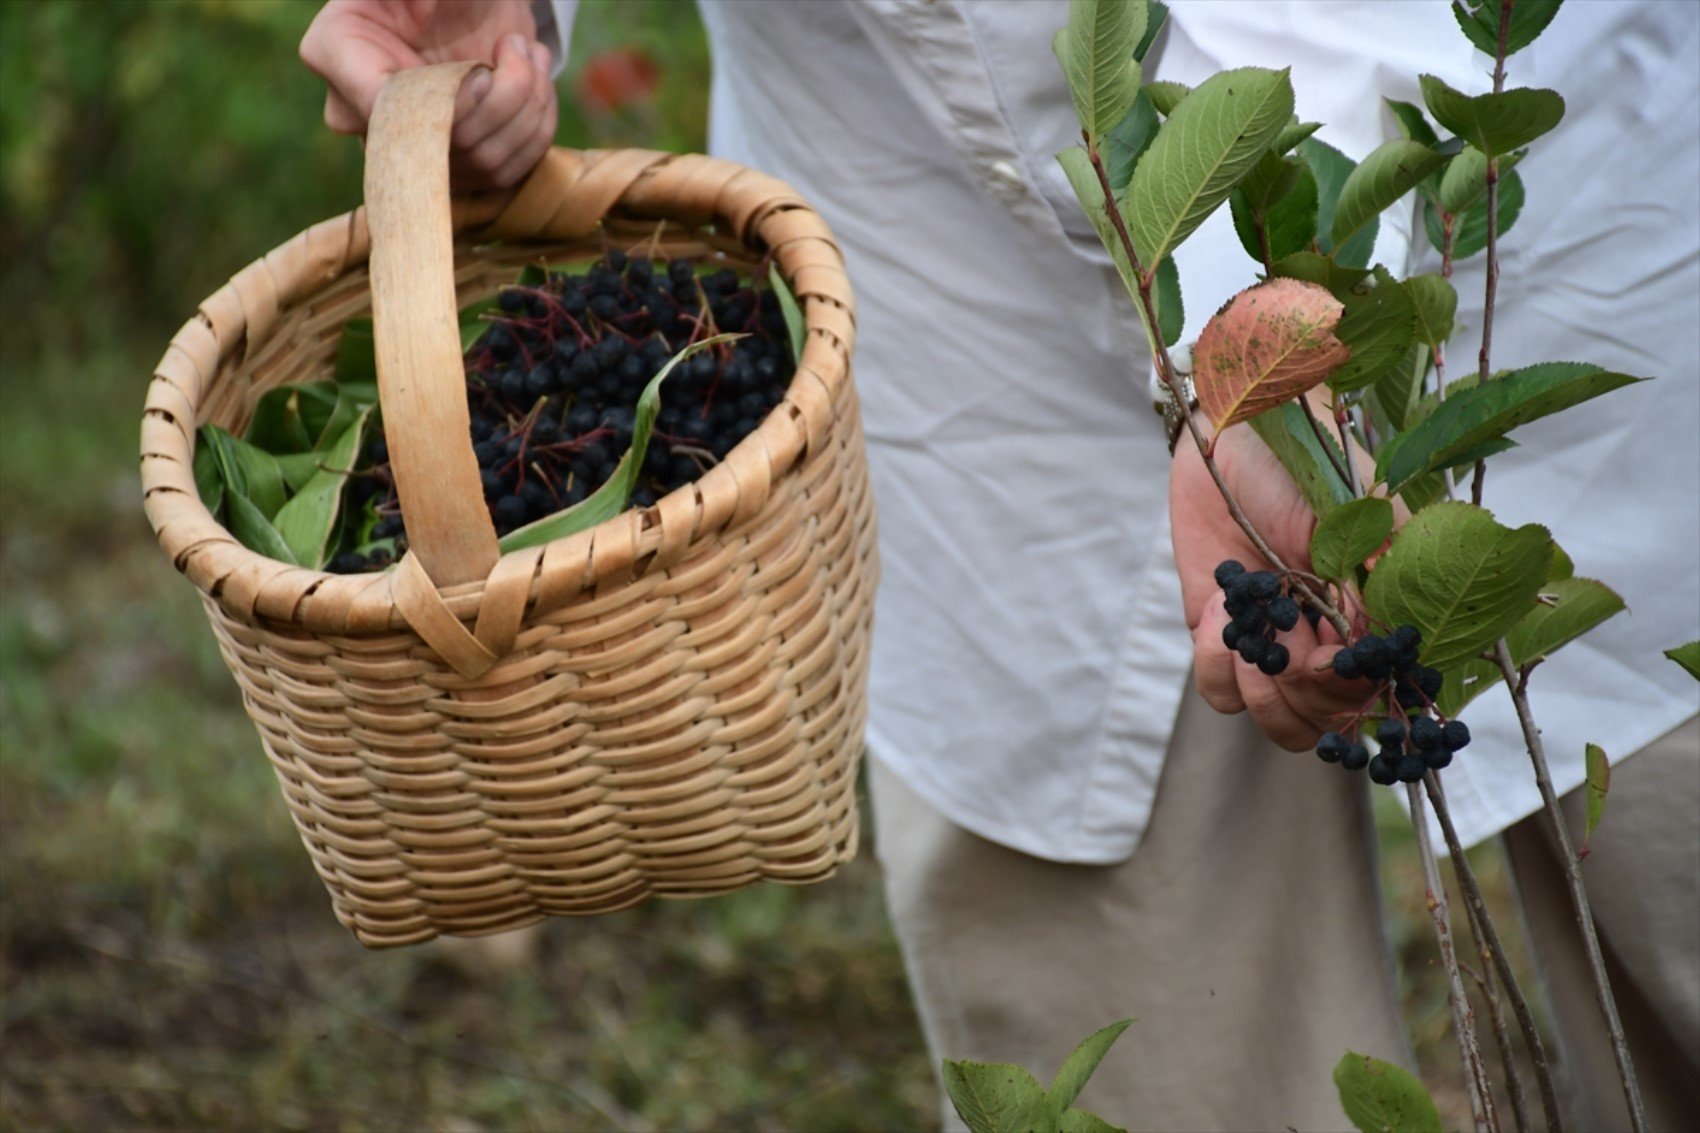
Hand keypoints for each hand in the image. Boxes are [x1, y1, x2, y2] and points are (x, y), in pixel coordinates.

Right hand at [300, 0, 557, 188]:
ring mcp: (411, 146)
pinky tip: (537, 84)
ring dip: (528, 108)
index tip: (483, 72)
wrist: (471, 2)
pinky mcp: (456, 166)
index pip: (382, 106)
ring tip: (530, 56)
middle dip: (503, 97)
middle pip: (444, 142)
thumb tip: (428, 77)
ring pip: (483, 161)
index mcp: (336, 51)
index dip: (447, 102)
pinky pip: (506, 170)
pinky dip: (537, 127)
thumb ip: (407, 1)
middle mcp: (362, 111)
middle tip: (516, 47)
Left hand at [1170, 422, 1365, 750]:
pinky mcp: (1223, 640)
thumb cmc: (1306, 464)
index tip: (1326, 653)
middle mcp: (1330, 644)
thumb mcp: (1360, 514)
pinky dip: (1215, 662)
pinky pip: (1220, 695)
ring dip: (1259, 684)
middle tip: (1287, 628)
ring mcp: (1277, 646)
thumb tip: (1387, 645)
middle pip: (1326, 721)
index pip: (1379, 697)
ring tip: (1251, 621)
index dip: (1352, 691)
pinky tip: (1218, 607)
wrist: (1230, 437)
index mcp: (1375, 619)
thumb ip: (1384, 578)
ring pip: (1278, 721)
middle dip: (1302, 688)